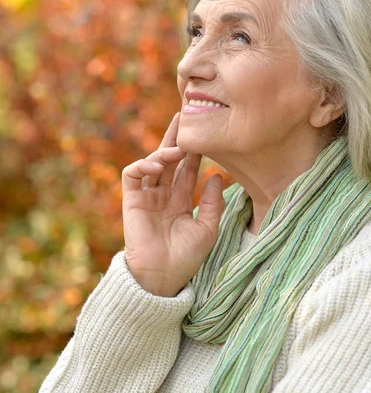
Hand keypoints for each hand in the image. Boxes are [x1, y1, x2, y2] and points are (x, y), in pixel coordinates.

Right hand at [122, 112, 224, 296]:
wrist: (162, 277)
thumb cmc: (186, 258)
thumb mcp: (207, 229)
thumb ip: (212, 202)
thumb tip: (217, 175)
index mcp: (180, 201)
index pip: (187, 170)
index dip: (196, 152)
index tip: (207, 133)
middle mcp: (163, 195)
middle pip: (169, 160)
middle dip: (176, 138)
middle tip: (185, 115)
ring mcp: (146, 197)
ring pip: (152, 163)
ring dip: (164, 152)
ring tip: (178, 148)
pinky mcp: (131, 200)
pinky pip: (133, 175)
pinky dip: (143, 165)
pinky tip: (157, 165)